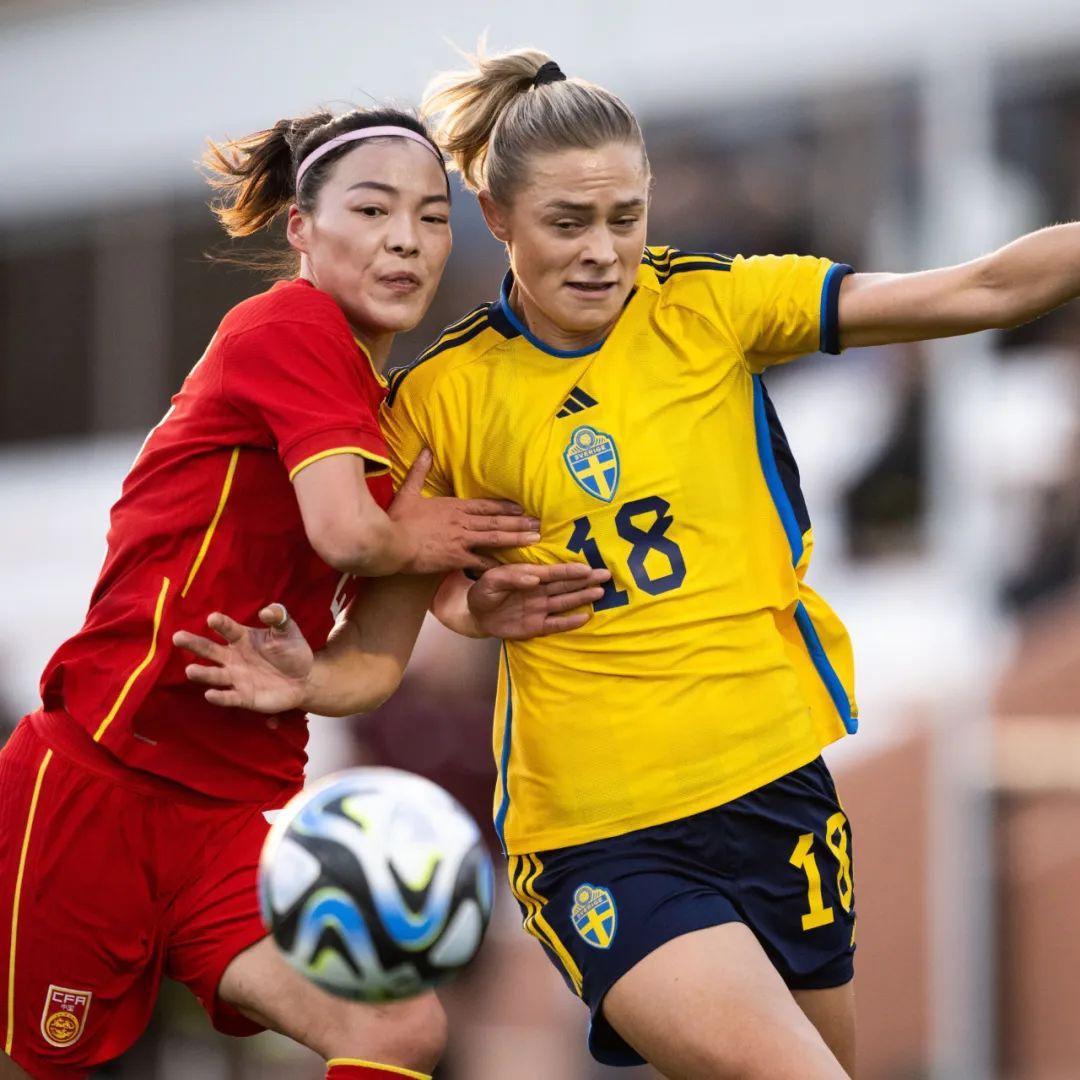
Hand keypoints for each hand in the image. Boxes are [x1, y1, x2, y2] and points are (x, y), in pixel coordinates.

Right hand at [172, 603, 313, 712]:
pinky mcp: (243, 697)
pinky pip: (229, 697)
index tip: (212, 619)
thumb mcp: (288, 631)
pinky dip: (220, 697)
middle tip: (178, 637)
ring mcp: (237, 677)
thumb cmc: (291, 651)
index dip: (221, 623)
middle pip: (210, 650)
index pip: (229, 629)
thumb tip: (267, 610)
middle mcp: (234, 657)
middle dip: (194, 644)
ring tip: (190, 670)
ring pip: (214, 675)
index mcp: (243, 638)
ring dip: (202, 673)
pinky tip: (210, 694)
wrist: (303, 679)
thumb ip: (279, 618)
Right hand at [390, 450, 541, 573]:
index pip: (485, 505)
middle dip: (519, 522)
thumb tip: (426, 451)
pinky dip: (497, 565)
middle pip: (496, 520)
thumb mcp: (408, 492)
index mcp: (453, 506)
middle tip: (538, 523)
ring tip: (535, 538)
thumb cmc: (398, 520)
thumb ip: (420, 472)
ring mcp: (462, 540)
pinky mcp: (457, 558)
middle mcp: (462, 522)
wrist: (392, 543)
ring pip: (495, 538)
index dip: (505, 506)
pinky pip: (482, 562)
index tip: (521, 507)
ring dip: (516, 538)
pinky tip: (512, 568)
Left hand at [467, 563, 610, 638]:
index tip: (587, 568)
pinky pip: (556, 624)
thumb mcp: (490, 581)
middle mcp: (539, 592)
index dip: (570, 571)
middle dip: (585, 580)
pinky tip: (585, 617)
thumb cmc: (484, 593)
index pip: (553, 573)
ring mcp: (540, 609)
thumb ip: (511, 577)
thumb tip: (534, 579)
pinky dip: (570, 622)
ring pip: (565, 602)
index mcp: (529, 577)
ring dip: (582, 597)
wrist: (475, 615)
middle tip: (606, 575)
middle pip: (566, 586)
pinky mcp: (537, 627)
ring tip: (600, 592)